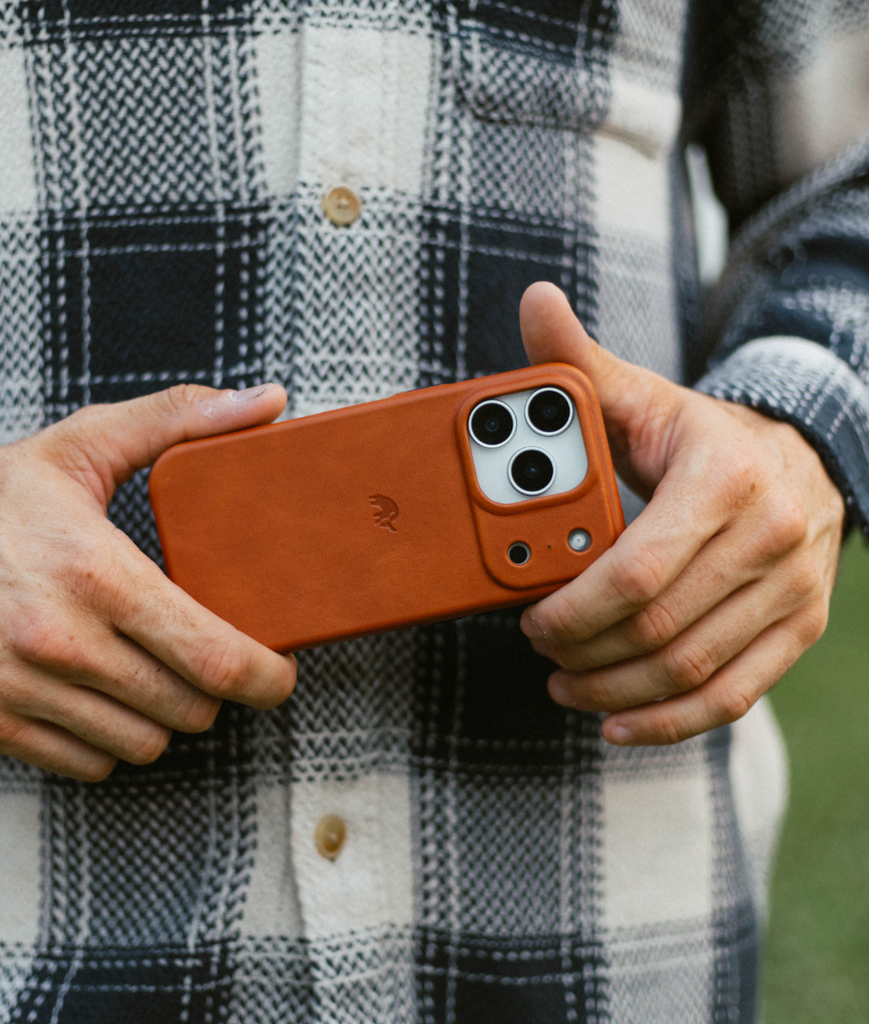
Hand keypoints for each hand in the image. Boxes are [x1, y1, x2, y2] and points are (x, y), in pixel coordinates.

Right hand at [0, 384, 296, 779]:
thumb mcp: (86, 442)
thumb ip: (183, 418)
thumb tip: (270, 400)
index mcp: (97, 573)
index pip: (210, 655)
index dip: (264, 676)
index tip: (278, 672)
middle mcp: (60, 640)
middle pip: (187, 708)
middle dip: (214, 688)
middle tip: (208, 658)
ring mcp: (21, 689)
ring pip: (143, 744)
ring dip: (163, 716)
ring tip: (156, 674)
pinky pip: (89, 765)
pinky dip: (111, 741)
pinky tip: (106, 698)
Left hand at [518, 283, 844, 744]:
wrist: (802, 459)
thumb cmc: (702, 436)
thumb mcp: (646, 397)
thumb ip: (581, 365)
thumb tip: (533, 302)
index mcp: (724, 480)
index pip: (637, 571)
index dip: (573, 607)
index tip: (530, 616)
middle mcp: (770, 539)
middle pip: (659, 627)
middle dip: (585, 649)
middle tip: (539, 648)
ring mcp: (792, 591)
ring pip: (690, 669)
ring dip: (615, 690)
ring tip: (564, 683)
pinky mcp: (799, 629)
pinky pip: (734, 694)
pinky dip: (672, 720)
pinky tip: (618, 723)